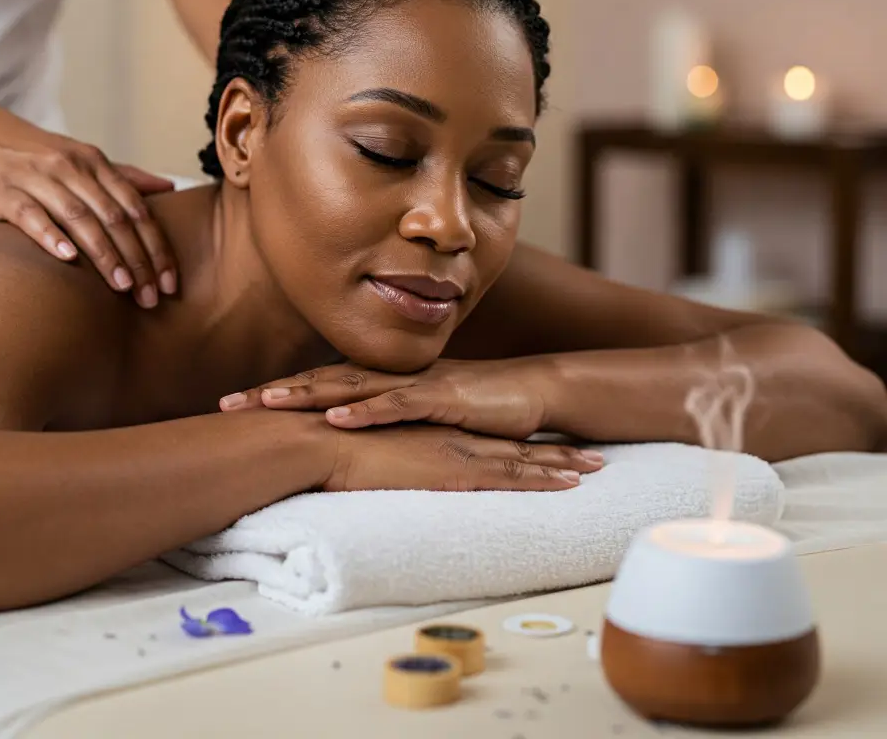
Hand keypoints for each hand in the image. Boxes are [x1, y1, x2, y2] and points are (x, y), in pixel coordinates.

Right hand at [0, 107, 176, 306]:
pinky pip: (31, 215)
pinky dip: (51, 236)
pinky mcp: (5, 191)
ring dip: (105, 255)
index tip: (170, 281)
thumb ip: (124, 176)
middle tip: (151, 296)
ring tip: (123, 287)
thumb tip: (169, 187)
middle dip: (138, 260)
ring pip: (80, 218)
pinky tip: (69, 259)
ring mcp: (38, 178)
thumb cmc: (36, 152)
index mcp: (95, 163)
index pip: (137, 209)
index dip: (157, 247)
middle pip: (115, 218)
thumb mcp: (82, 157)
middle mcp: (72, 168)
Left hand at [221, 357, 574, 443]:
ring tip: (265, 403)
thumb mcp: (416, 418)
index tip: (231, 407)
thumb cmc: (470, 407)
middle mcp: (388, 378)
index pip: (317, 386)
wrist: (527, 392)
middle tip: (225, 404)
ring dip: (307, 395)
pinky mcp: (441, 397)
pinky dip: (365, 410)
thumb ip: (381, 424)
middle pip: (320, 382)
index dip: (275, 395)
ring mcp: (413, 384)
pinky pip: (397, 404)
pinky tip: (336, 418)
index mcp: (379, 382)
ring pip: (350, 387)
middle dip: (273, 393)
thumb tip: (342, 442)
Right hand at [326, 423, 601, 491]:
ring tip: (598, 467)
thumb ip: (387, 458)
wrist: (321, 437)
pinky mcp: (453, 465)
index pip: (488, 443)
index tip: (553, 450)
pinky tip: (569, 484)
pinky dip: (541, 478)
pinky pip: (508, 474)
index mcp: (435, 436)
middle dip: (556, 452)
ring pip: (522, 459)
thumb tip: (387, 473)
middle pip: (515, 447)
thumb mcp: (370, 452)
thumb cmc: (335, 446)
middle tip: (594, 457)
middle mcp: (453, 438)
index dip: (523, 447)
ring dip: (561, 463)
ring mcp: (457, 450)